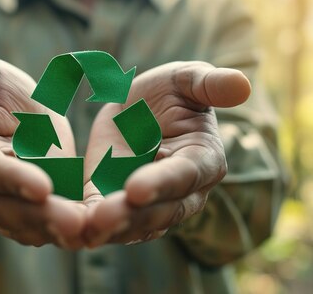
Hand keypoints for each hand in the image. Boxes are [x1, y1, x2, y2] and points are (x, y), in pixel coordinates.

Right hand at [0, 49, 85, 247]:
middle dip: (41, 216)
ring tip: (87, 231)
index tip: (44, 186)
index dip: (14, 179)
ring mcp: (5, 207)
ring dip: (57, 231)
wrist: (20, 116)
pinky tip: (94, 233)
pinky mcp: (32, 214)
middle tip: (74, 222)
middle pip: (9, 209)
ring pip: (30, 227)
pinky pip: (48, 229)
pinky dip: (69, 234)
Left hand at [83, 61, 250, 246]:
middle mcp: (181, 192)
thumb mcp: (186, 80)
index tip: (135, 189)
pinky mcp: (116, 204)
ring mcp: (149, 204)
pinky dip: (88, 228)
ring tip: (85, 230)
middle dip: (131, 216)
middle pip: (160, 211)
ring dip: (109, 230)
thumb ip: (210, 84)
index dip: (161, 183)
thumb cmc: (170, 93)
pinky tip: (70, 232)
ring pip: (134, 225)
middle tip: (103, 217)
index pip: (183, 176)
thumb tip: (242, 85)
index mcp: (203, 160)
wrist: (138, 108)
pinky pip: (105, 222)